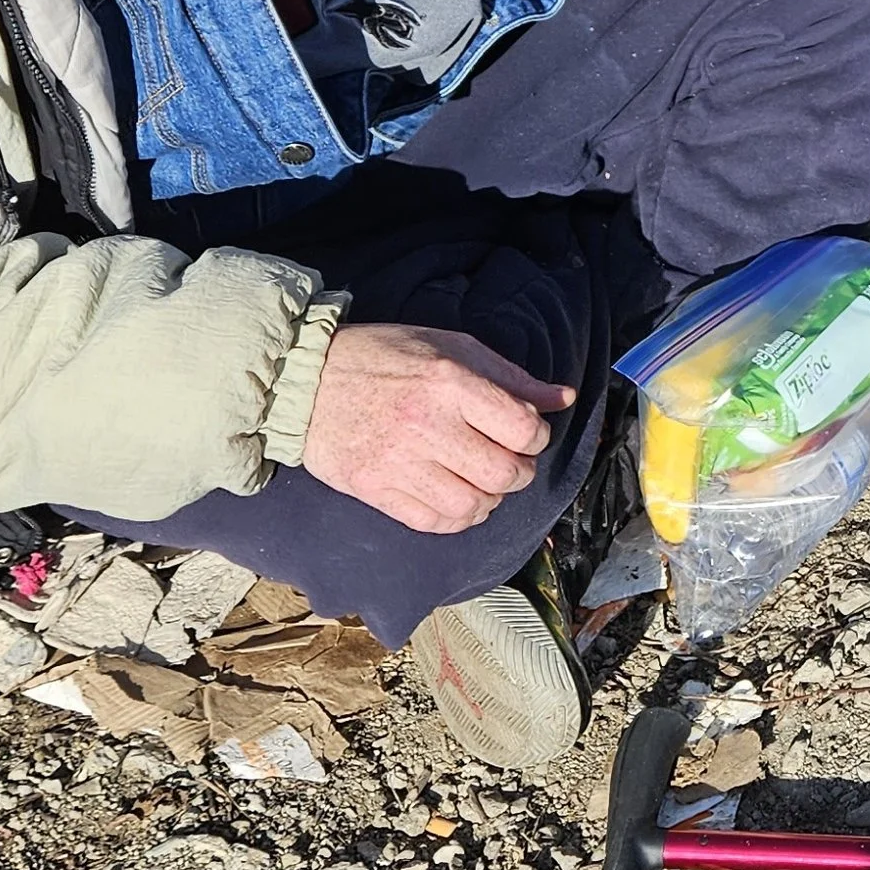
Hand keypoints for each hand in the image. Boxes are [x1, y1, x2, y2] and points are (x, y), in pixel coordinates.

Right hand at [301, 322, 574, 532]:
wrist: (306, 380)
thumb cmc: (385, 356)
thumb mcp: (451, 346)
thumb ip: (510, 376)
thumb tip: (563, 398)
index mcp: (449, 381)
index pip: (522, 427)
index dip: (537, 435)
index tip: (527, 432)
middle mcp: (427, 424)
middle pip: (504, 472)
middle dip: (521, 472)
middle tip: (511, 461)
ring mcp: (399, 461)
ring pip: (473, 504)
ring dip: (491, 499)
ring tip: (484, 482)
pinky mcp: (376, 489)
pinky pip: (434, 522)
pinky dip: (458, 519)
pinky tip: (459, 500)